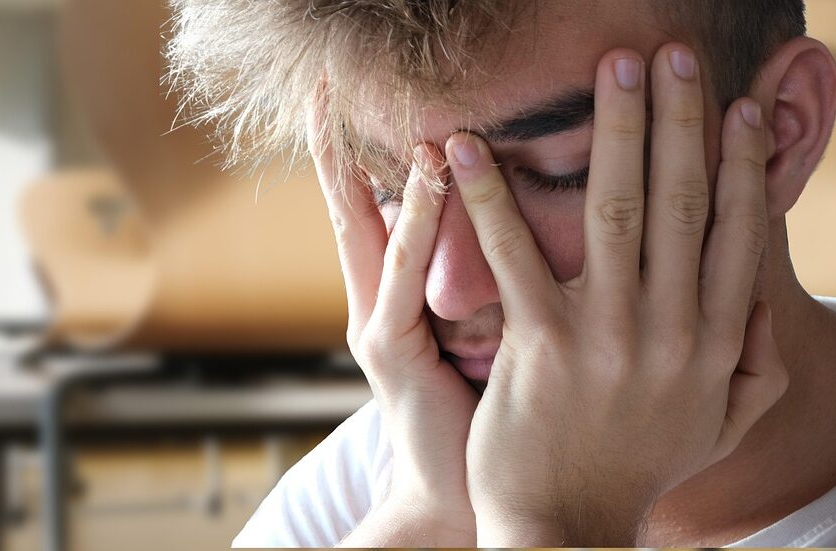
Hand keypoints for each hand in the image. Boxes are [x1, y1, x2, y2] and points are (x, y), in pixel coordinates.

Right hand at [305, 92, 478, 545]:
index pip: (377, 209)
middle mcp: (376, 305)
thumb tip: (512, 222)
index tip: (348, 98)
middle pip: (350, 211)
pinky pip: (403, 280)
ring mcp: (378, 330)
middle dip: (334, 149)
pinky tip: (431, 181)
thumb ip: (482, 281)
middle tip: (323, 87)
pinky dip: (414, 227)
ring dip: (393, 169)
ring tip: (406, 113)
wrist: (460, 496)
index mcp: (397, 297)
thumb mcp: (480, 336)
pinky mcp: (393, 357)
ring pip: (377, 235)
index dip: (362, 152)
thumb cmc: (480, 415)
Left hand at [449, 45, 789, 545]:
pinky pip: (516, 256)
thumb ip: (753, 366)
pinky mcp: (542, 348)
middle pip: (685, 203)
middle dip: (680, 121)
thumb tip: (766, 305)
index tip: (735, 108)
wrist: (566, 530)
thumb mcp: (717, 428)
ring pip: (618, 213)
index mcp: (717, 344)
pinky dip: (489, 198)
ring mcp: (609, 338)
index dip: (738, 165)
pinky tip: (464, 150)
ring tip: (609, 70)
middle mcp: (674, 332)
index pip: (739, 235)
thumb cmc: (636, 471)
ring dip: (614, 133)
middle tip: (671, 55)